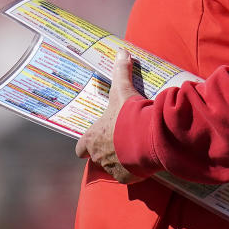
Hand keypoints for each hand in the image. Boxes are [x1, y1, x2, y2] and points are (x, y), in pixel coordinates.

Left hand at [74, 50, 145, 183]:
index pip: (80, 148)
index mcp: (92, 138)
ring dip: (120, 161)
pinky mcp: (127, 178)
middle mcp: (98, 156)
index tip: (92, 141)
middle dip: (106, 151)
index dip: (85, 145)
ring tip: (133, 149)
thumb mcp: (123, 90)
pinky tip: (142, 160)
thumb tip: (121, 50)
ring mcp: (112, 168)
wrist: (148, 135)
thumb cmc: (129, 114)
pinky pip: (128, 176)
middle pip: (97, 158)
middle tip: (119, 141)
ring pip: (112, 167)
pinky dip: (134, 170)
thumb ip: (121, 71)